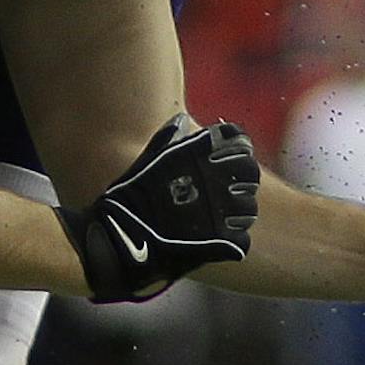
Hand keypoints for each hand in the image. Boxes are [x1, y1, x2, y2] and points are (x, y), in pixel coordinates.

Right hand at [56, 114, 260, 302]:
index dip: (238, 156)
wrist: (114, 243)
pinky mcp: (218, 243)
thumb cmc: (127, 200)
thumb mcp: (147, 162)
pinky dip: (233, 241)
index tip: (231, 166)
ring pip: (248, 210)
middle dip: (241, 187)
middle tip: (225, 197)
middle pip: (249, 179)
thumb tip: (179, 121)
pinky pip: (241, 240)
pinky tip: (218, 242)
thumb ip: (167, 140)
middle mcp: (217, 180)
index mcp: (202, 157)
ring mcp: (220, 212)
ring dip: (238, 214)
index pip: (240, 146)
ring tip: (220, 221)